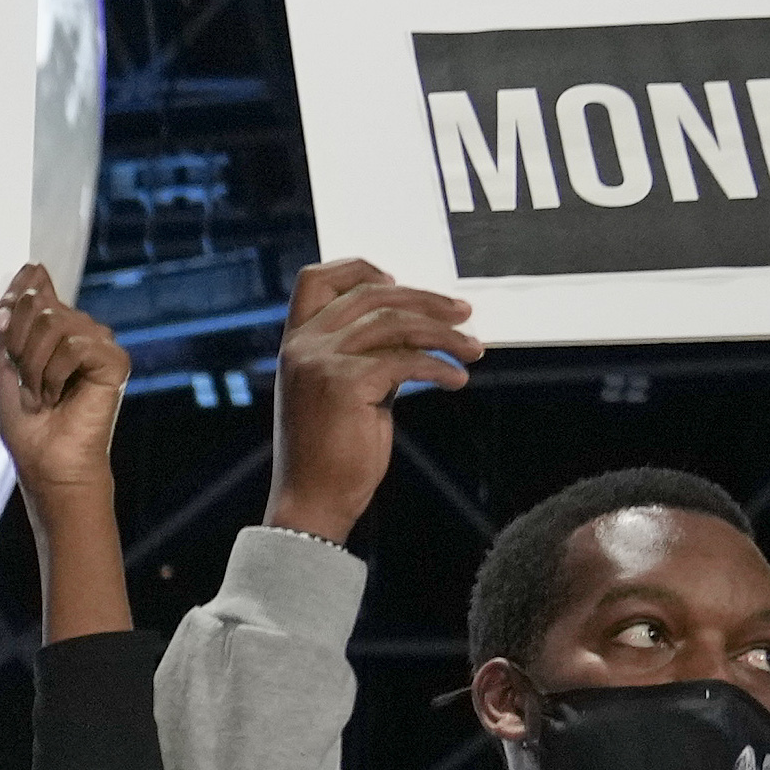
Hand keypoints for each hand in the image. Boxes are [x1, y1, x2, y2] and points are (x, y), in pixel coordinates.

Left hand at [0, 265, 128, 503]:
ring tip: (42, 395)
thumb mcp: (8, 367)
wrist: (47, 464)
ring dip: (35, 366)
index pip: (40, 291)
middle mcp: (82, 333)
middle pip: (41, 306)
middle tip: (26, 383)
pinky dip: (55, 374)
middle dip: (20, 346)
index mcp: (57, 333)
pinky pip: (74, 344)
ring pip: (55, 322)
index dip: (19, 292)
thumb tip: (28, 278)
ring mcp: (100, 345)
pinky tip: (59, 397)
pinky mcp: (115, 361)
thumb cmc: (30, 425)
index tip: (3, 309)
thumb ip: (13, 325)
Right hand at [263, 256, 481, 546]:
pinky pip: (407, 360)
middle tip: (465, 313)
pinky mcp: (345, 382)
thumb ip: (365, 355)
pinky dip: (440, 367)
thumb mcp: (345, 391)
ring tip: (474, 348)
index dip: (360, 268)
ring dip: (444, 333)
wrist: (312, 502)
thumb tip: (416, 330)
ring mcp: (321, 360)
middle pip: (371, 294)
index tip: (399, 279)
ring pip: (395, 321)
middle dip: (426, 299)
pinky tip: (456, 380)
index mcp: (296, 342)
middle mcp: (303, 344)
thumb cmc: (331, 454)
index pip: (316, 278)